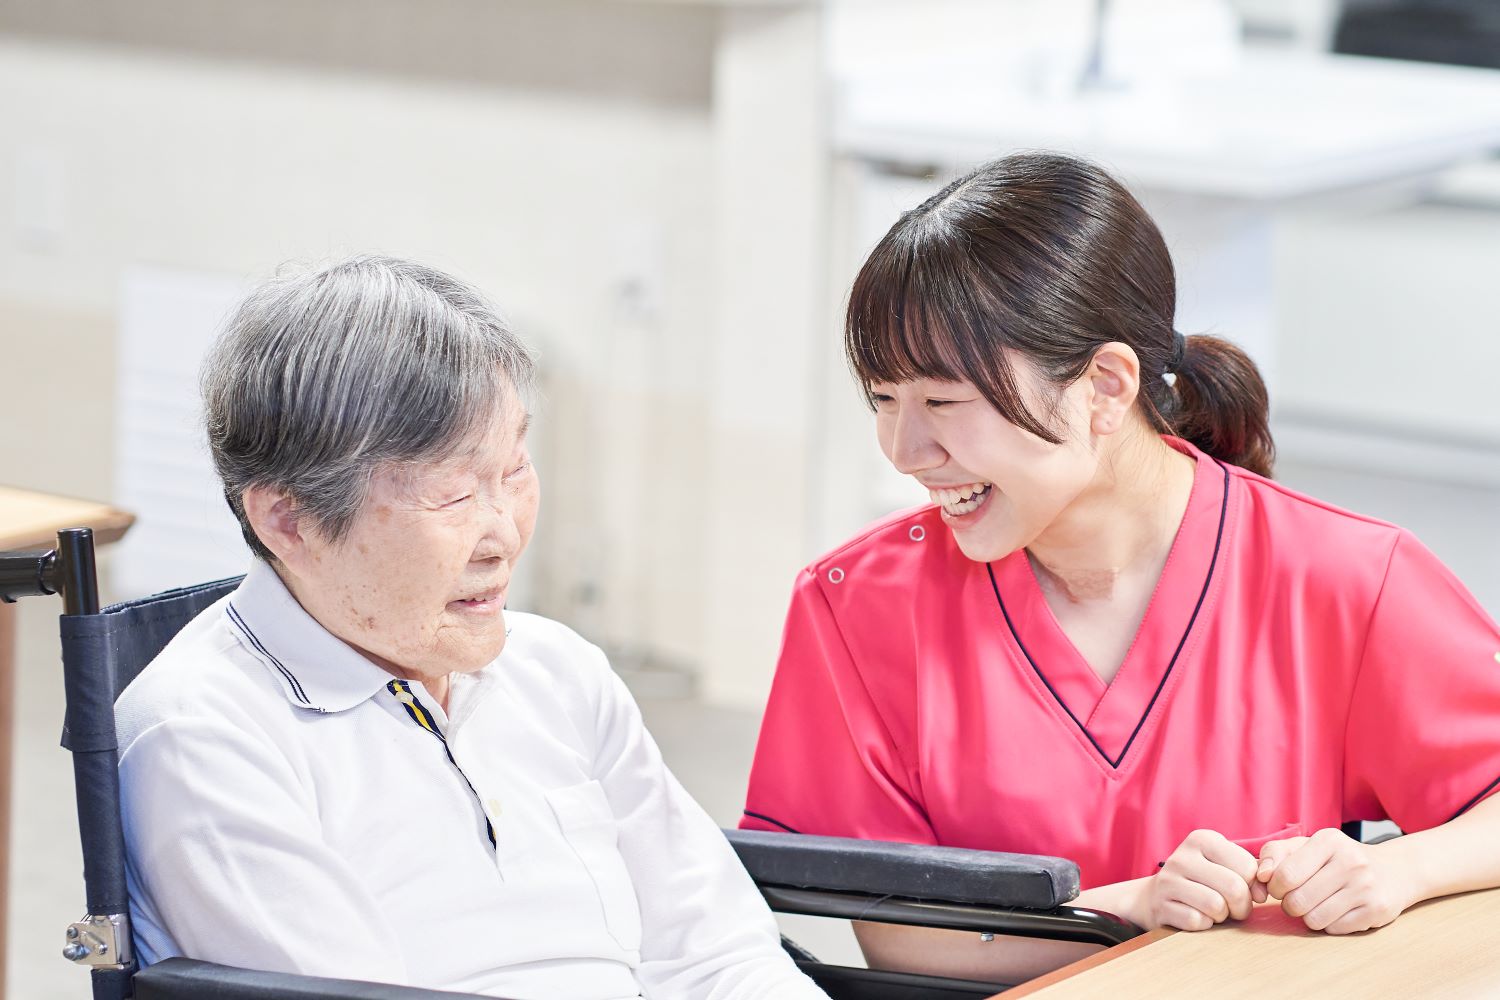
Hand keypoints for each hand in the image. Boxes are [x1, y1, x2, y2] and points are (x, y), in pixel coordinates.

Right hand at [1143, 829, 1258, 930]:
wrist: (1157, 895)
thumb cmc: (1203, 881)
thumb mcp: (1225, 866)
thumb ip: (1251, 873)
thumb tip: (1261, 892)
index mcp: (1202, 839)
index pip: (1247, 867)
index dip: (1252, 886)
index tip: (1243, 889)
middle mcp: (1182, 856)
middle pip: (1234, 887)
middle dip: (1242, 905)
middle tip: (1235, 908)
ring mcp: (1168, 881)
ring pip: (1216, 906)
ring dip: (1222, 916)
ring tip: (1215, 911)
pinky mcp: (1160, 905)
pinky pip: (1197, 921)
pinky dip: (1203, 924)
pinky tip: (1196, 916)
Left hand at [1255, 828, 1413, 933]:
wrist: (1391, 871)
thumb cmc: (1335, 859)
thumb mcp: (1306, 846)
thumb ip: (1274, 854)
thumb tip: (1260, 875)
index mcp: (1328, 841)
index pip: (1285, 875)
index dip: (1275, 887)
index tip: (1280, 887)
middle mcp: (1351, 862)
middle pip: (1297, 901)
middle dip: (1290, 905)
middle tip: (1298, 898)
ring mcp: (1366, 887)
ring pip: (1314, 919)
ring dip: (1308, 916)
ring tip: (1317, 904)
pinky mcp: (1377, 911)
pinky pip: (1334, 929)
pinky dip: (1329, 924)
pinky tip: (1338, 910)